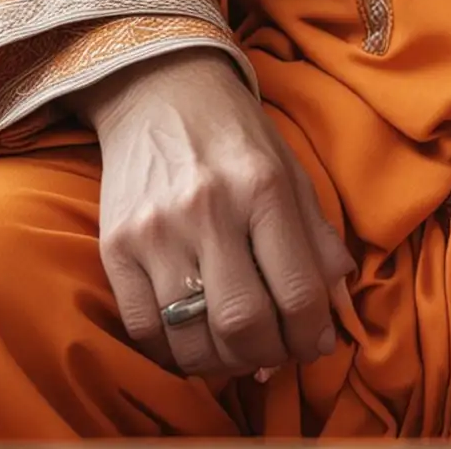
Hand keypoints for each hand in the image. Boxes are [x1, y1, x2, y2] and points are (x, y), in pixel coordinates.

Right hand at [66, 50, 354, 381]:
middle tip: (276, 350)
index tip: (314, 342)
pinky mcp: (114, 245)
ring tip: (237, 348)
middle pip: (243, 324)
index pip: (297, 292)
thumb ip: (317, 237)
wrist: (160, 89)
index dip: (311, 335)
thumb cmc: (235, 135)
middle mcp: (209, 208)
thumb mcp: (289, 169)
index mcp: (263, 187)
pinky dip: (173, 350)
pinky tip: (193, 336)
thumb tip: (337, 306)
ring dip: (223, 362)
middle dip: (269, 354)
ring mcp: (156, 230)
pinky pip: (143, 329)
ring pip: (191, 338)